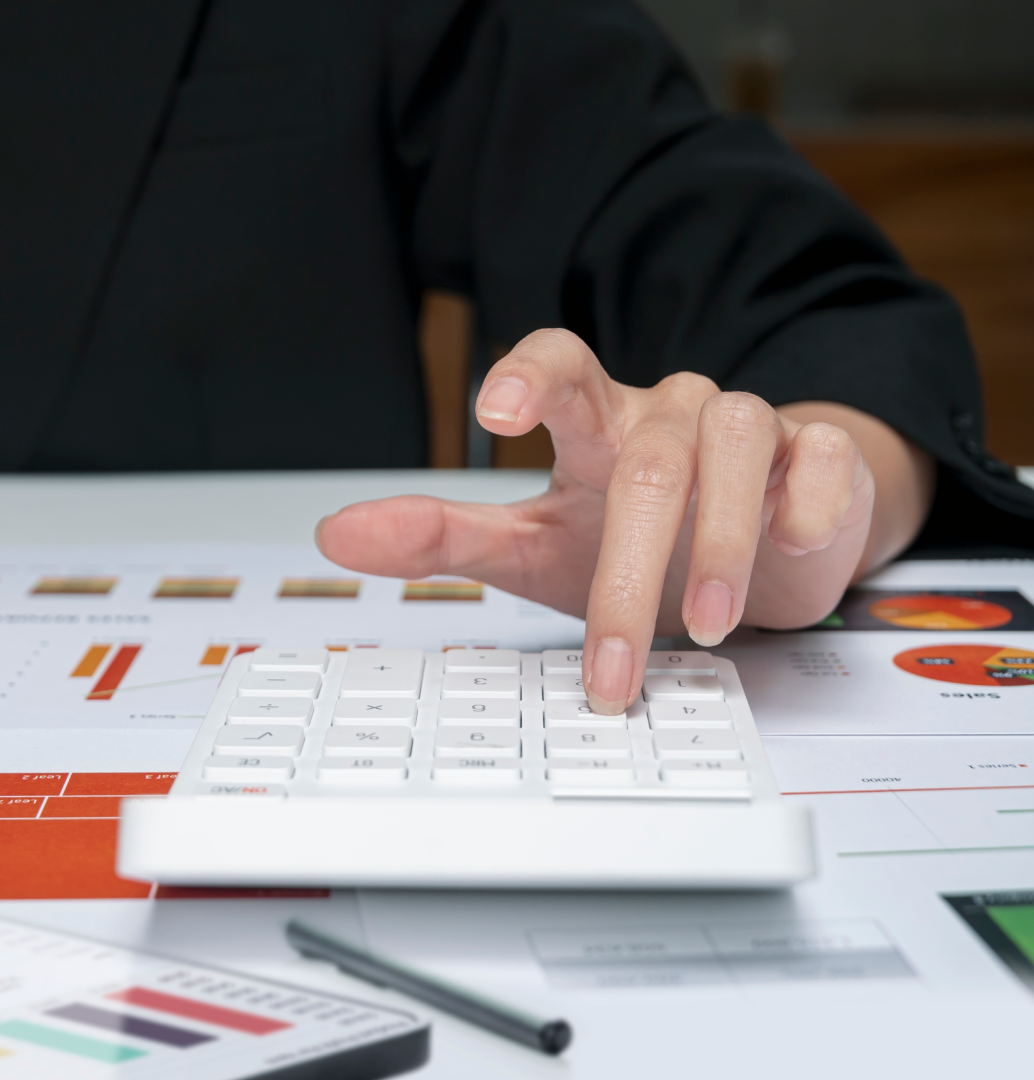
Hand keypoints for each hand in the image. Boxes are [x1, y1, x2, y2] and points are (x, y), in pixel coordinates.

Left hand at [316, 329, 930, 714]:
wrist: (754, 550)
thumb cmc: (631, 540)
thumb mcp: (530, 545)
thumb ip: (439, 536)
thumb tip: (335, 535)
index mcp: (594, 421)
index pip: (556, 366)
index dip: (524, 377)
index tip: (489, 413)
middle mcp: (668, 412)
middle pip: (643, 463)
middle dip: (624, 575)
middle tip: (610, 665)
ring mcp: (748, 426)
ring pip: (734, 449)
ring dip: (720, 543)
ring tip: (705, 624)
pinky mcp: (820, 455)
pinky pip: (820, 463)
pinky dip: (806, 507)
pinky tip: (792, 548)